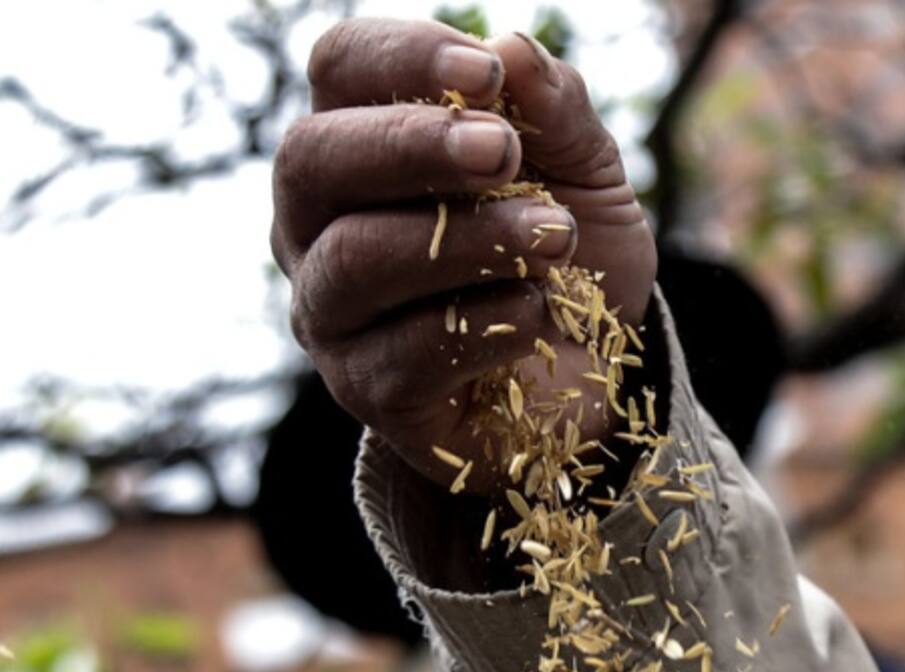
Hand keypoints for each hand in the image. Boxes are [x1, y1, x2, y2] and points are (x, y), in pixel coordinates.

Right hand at [272, 19, 656, 488]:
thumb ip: (556, 112)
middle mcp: (319, 224)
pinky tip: (538, 312)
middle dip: (409, 147)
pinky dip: (485, 324)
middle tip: (502, 153)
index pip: (341, 69)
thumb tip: (514, 49)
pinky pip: (405, 351)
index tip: (486, 75)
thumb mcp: (584, 172)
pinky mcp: (367, 389)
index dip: (403, 59)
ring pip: (355, 259)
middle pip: (310, 158)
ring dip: (464, 241)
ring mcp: (332, 312)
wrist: (595, 371)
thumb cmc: (567, 255)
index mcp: (362, 144)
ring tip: (552, 238)